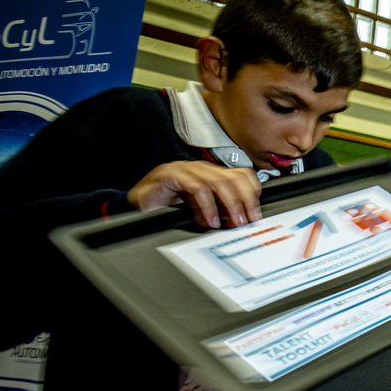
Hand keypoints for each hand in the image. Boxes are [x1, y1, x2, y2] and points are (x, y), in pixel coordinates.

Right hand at [128, 161, 261, 228]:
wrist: (135, 206)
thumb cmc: (166, 207)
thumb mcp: (200, 209)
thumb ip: (219, 209)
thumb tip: (241, 219)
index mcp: (209, 173)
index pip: (241, 174)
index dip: (252, 191)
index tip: (255, 212)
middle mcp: (199, 168)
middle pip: (234, 176)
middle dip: (245, 200)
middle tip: (247, 220)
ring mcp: (184, 169)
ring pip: (218, 181)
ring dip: (229, 205)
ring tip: (232, 222)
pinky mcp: (170, 175)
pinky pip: (196, 188)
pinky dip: (207, 206)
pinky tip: (209, 221)